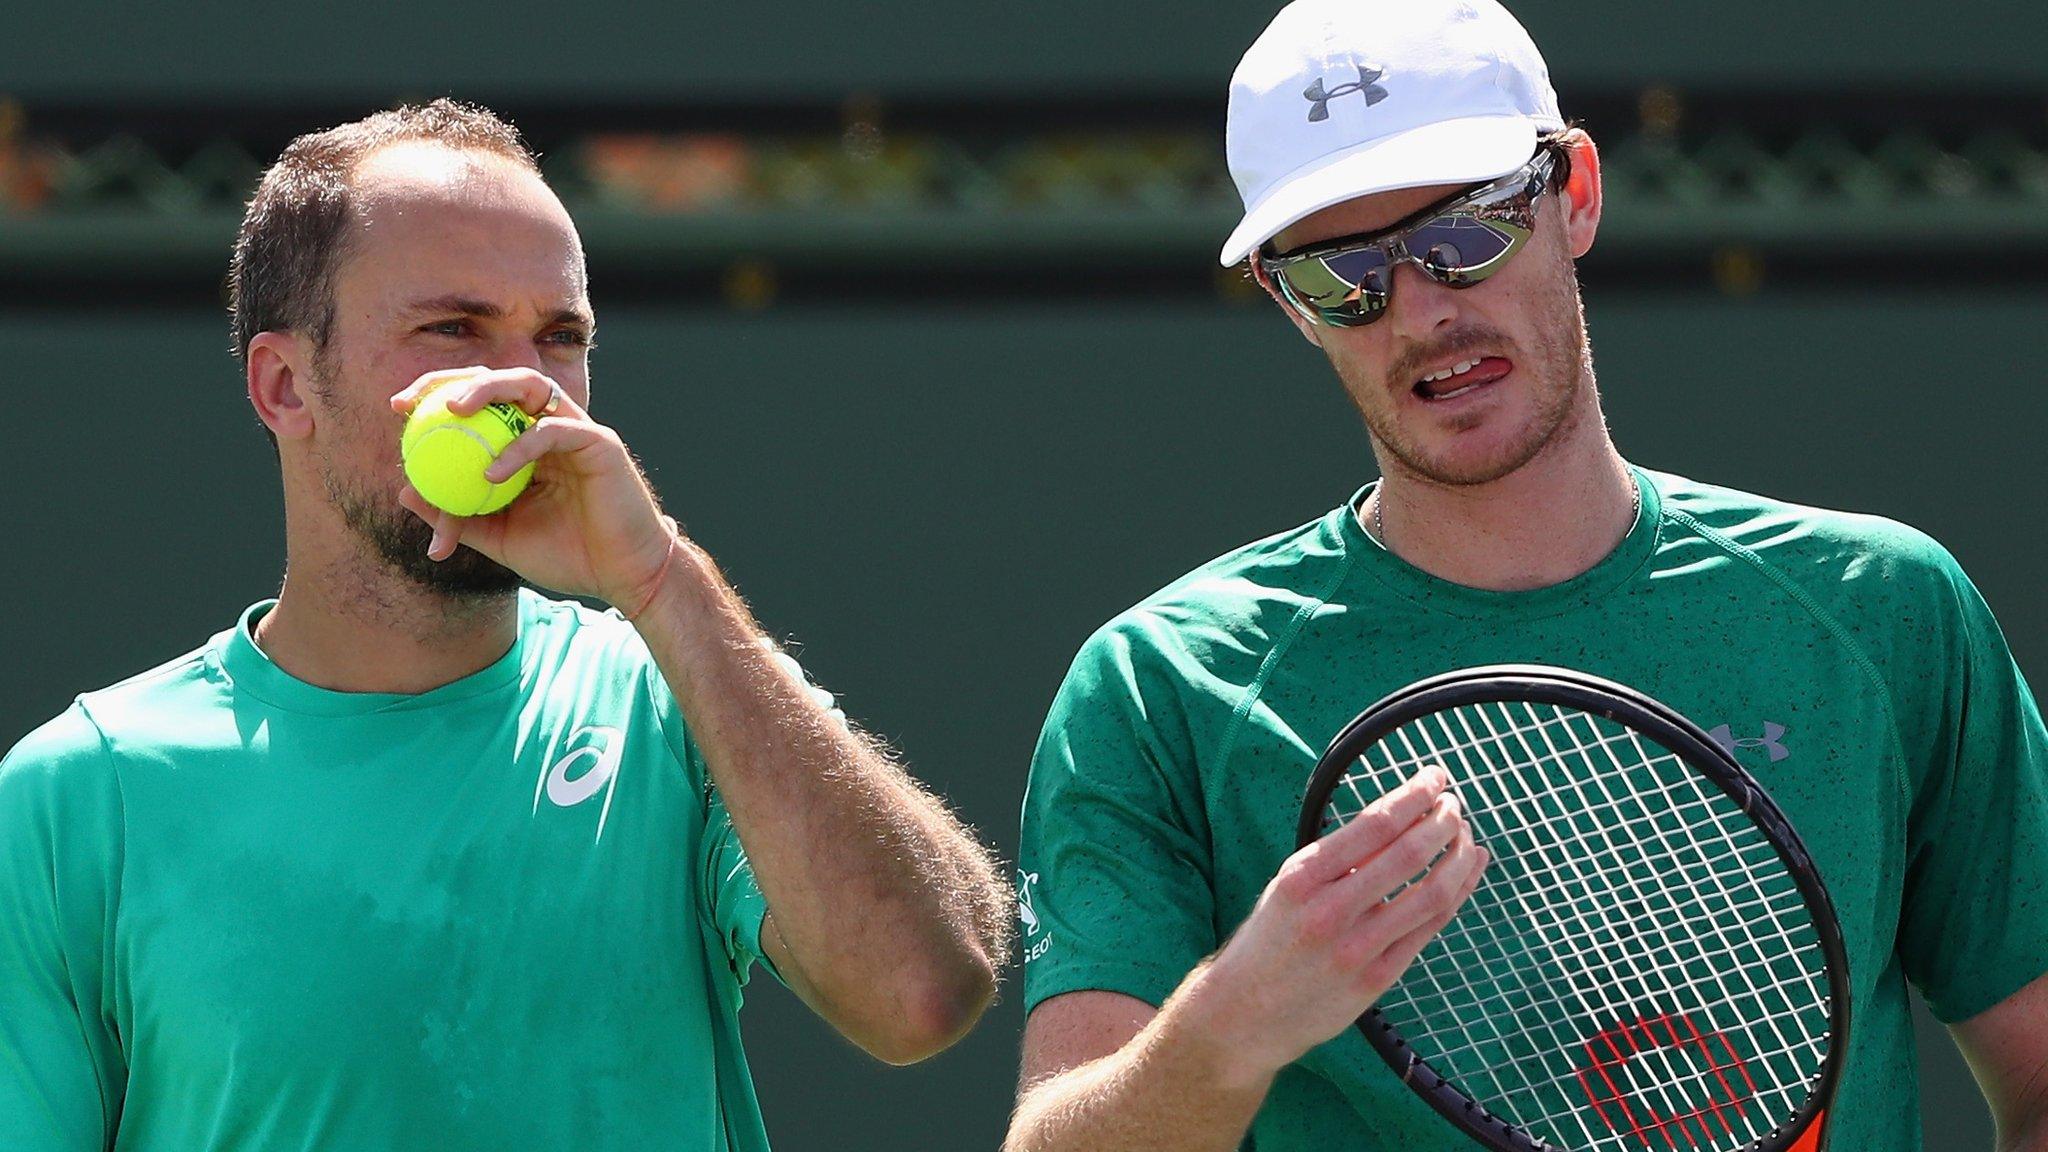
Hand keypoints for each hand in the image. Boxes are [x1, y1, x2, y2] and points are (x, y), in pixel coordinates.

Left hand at [390, 367, 677, 612]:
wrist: (625, 576)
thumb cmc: (569, 556)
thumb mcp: (499, 536)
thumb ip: (457, 514)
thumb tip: (404, 492)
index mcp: (528, 442)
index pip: (481, 403)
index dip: (438, 395)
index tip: (398, 409)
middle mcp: (551, 426)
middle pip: (500, 380)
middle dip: (453, 379)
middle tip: (413, 400)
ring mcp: (578, 430)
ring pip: (530, 387)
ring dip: (487, 390)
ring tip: (453, 409)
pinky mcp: (600, 443)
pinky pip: (552, 432)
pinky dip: (519, 448)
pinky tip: (492, 472)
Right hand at [1184, 765, 1485, 1084]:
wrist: (1244, 1012)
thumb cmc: (1269, 939)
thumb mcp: (1287, 886)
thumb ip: (1337, 860)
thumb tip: (1399, 820)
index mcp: (1303, 876)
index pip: (1375, 823)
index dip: (1415, 794)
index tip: (1435, 777)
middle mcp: (1330, 910)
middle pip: (1410, 853)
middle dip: (1443, 820)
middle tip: (1454, 804)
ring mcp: (1356, 948)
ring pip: (1431, 893)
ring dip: (1459, 857)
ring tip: (1467, 836)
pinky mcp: (1376, 979)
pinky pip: (1429, 929)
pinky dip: (1457, 895)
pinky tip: (1468, 873)